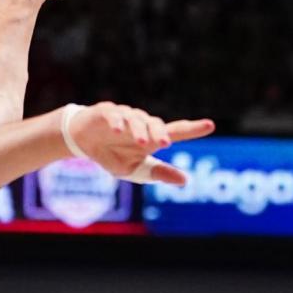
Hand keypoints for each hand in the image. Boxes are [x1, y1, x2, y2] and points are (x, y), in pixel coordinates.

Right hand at [67, 102, 215, 183]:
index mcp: (151, 137)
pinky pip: (114, 114)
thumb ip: (158, 173)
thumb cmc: (113, 155)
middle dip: (160, 133)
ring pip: (135, 119)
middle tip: (164, 143)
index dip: (193, 129)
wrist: (82, 142)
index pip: (176, 131)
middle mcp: (141, 124)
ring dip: (139, 130)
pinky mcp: (106, 111)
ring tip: (142, 142)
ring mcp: (124, 115)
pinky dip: (117, 121)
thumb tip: (185, 180)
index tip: (210, 125)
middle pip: (155, 124)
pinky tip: (118, 129)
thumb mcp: (135, 170)